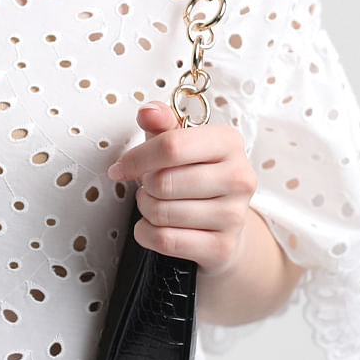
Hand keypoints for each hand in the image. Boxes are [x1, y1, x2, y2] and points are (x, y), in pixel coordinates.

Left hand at [107, 101, 257, 275]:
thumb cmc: (195, 174)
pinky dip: (147, 234)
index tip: (120, 168)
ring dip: (145, 210)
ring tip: (156, 204)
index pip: (171, 146)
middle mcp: (239, 177)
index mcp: (228, 142)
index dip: (136, 158)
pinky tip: (156, 226)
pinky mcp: (223, 247)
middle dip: (144, 186)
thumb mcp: (179, 142)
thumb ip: (161, 123)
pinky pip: (164, 240)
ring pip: (161, 213)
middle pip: (163, 182)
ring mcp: (234, 215)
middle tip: (149, 187)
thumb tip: (147, 111)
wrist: (225, 223)